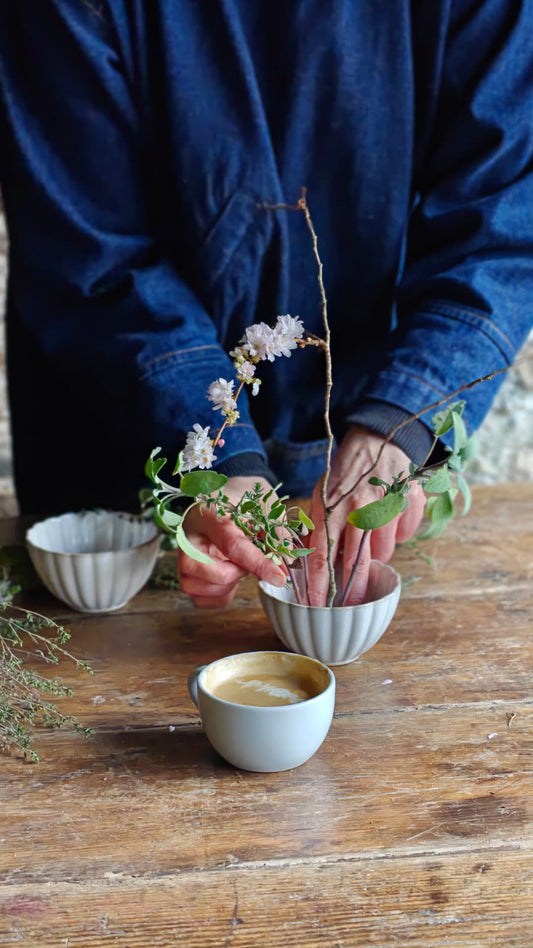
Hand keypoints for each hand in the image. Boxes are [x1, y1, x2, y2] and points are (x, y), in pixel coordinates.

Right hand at [177, 476, 286, 608]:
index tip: (279, 576)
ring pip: (193, 586)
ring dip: (224, 586)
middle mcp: (188, 534)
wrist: (221, 495)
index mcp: (209, 513)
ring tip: (239, 568)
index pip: (231, 544)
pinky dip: (219, 595)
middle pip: (199, 568)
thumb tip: (287, 560)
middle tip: (248, 564)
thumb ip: (276, 530)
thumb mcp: (264, 503)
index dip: (257, 564)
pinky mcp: (184, 571)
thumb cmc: (242, 497)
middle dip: (232, 574)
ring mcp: (182, 554)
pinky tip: (231, 579)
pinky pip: (198, 598)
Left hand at [305, 426, 425, 605]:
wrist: (379, 440)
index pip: (321, 554)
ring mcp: (387, 505)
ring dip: (378, 550)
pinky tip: (392, 516)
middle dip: (353, 589)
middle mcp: (358, 507)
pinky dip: (399, 532)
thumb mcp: (323, 494)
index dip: (318, 584)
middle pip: (356, 563)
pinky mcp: (411, 502)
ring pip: (383, 553)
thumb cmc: (347, 472)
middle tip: (352, 604)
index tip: (315, 605)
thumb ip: (318, 527)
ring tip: (373, 531)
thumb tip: (310, 562)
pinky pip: (406, 536)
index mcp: (331, 506)